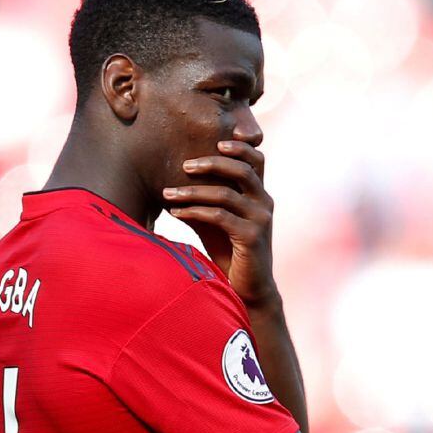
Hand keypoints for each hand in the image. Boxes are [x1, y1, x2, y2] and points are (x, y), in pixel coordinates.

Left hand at [163, 140, 278, 307]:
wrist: (249, 289)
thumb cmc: (231, 253)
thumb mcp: (219, 221)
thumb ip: (207, 200)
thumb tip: (174, 183)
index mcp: (260, 196)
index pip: (257, 159)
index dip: (240, 147)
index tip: (216, 142)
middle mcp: (264, 203)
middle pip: (243, 169)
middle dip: (212, 163)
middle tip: (185, 165)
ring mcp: (260, 220)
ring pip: (226, 193)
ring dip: (193, 191)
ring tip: (168, 193)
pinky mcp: (251, 237)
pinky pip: (220, 216)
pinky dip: (195, 211)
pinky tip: (177, 212)